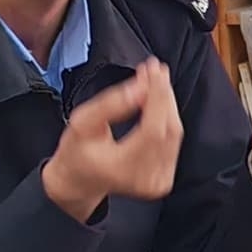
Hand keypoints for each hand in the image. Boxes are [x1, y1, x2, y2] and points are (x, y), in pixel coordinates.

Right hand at [41, 60, 185, 222]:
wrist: (79, 180)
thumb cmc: (77, 152)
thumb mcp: (82, 123)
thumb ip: (111, 104)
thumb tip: (141, 86)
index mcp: (122, 169)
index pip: (152, 129)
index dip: (157, 96)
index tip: (152, 71)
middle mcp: (144, 179)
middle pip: (168, 129)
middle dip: (163, 94)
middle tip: (154, 69)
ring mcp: (157, 182)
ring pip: (174, 133)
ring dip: (166, 102)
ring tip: (155, 80)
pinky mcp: (163, 180)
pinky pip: (173, 141)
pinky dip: (167, 117)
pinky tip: (157, 101)